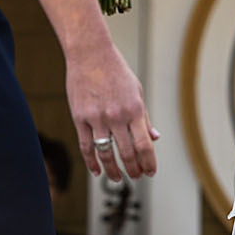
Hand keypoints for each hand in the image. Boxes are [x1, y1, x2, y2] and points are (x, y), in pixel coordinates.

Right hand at [66, 48, 158, 181]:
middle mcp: (117, 116)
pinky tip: (96, 171)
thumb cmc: (116, 72)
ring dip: (113, 170)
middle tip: (136, 178)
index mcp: (135, 109)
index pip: (144, 144)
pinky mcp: (80, 118)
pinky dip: (92, 162)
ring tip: (118, 179)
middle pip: (127, 153)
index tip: (150, 172)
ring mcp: (97, 118)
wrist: (91, 54)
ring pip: (106, 154)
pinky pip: (86, 146)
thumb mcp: (136, 92)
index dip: (148, 162)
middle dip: (133, 169)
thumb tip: (155, 138)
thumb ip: (144, 117)